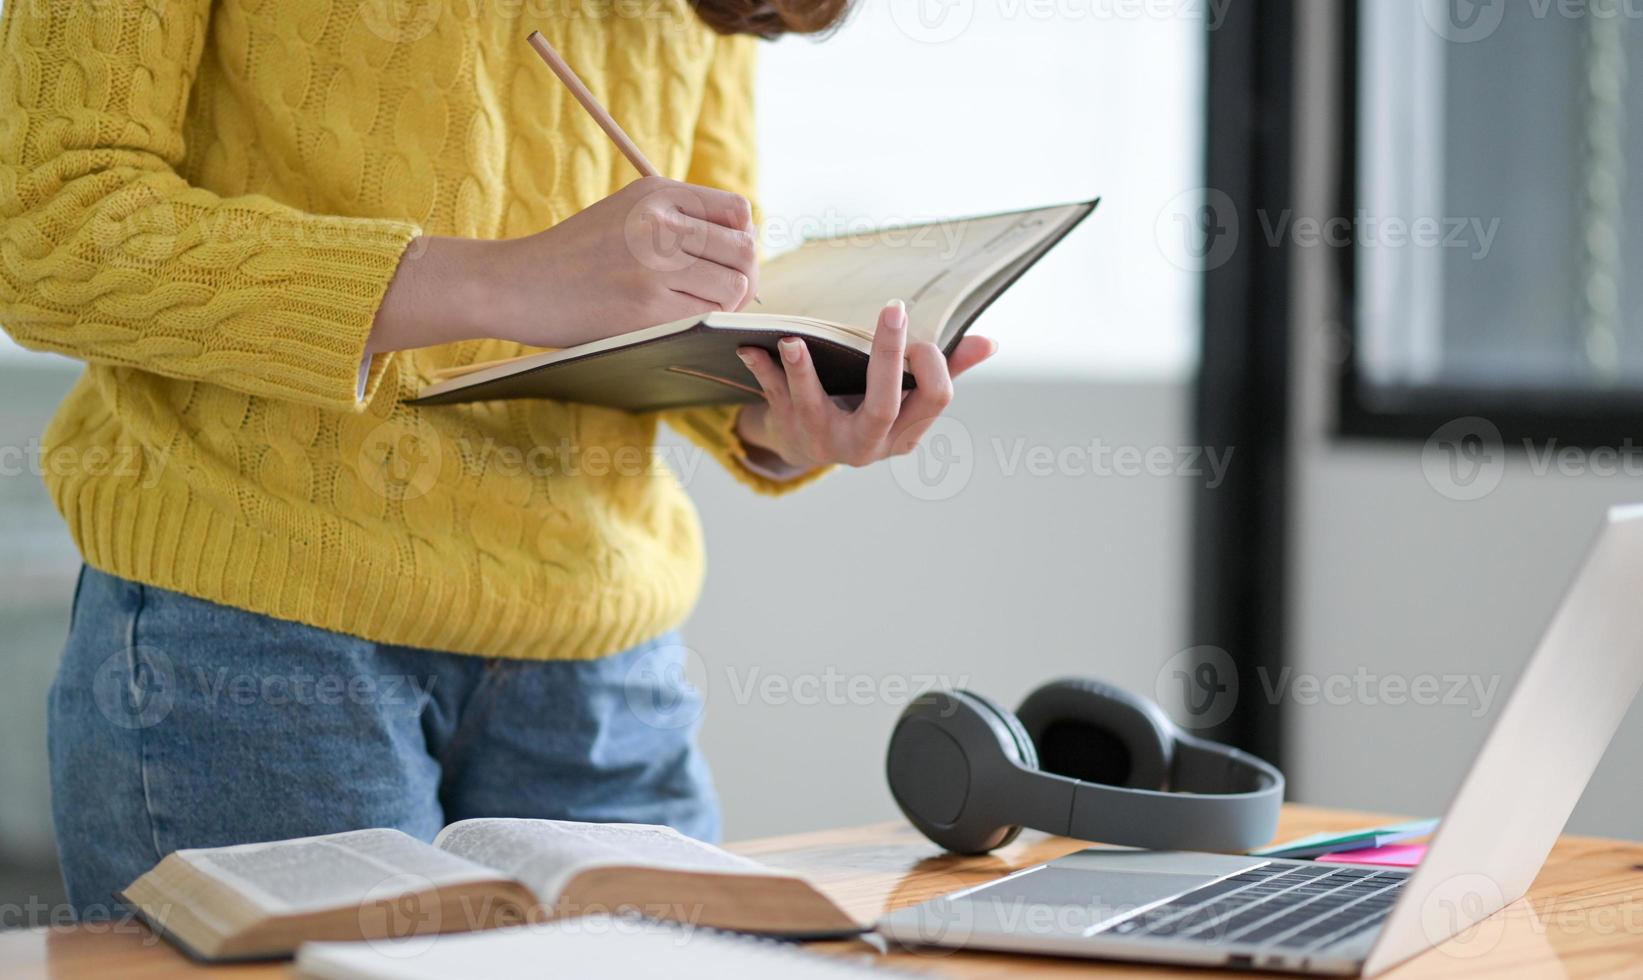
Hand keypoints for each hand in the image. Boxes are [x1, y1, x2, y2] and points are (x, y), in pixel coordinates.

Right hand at [368, 176, 758, 353]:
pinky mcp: (649, 309)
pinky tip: (680, 320)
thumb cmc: (577, 253)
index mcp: (658, 193)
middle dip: (742, 275)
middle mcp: (661, 223)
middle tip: (721, 292)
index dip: (741, 240)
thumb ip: (681, 216)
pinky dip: (705, 323)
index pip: (738, 213)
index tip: (723, 259)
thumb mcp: (627, 210)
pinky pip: (708, 317)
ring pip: (735, 287)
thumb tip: (746, 240)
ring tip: (700, 306)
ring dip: (727, 303)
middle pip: (744, 251)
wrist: (517, 284)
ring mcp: (656, 267)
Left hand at [733, 301, 995, 476]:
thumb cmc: (865, 409)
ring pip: (815, 406)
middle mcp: (868, 443)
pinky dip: (763, 369)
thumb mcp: (905, 399)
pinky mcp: (789, 427)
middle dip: (887, 356)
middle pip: (884, 402)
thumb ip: (947, 370)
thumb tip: (989, 343)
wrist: (804, 444)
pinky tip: (752, 345)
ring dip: (803, 371)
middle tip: (894, 309)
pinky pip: (774, 397)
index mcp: (905, 434)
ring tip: (794, 340)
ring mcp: (826, 438)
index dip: (934, 365)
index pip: (935, 398)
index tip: (923, 335)